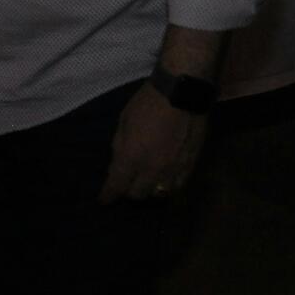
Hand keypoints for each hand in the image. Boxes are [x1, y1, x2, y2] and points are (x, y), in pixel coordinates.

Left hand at [99, 81, 206, 203]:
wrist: (181, 94)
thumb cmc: (147, 103)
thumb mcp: (124, 121)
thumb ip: (120, 146)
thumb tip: (118, 164)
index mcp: (132, 156)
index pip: (117, 184)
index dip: (109, 195)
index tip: (104, 200)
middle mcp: (153, 169)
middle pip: (138, 194)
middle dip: (128, 191)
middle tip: (125, 183)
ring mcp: (173, 170)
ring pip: (158, 194)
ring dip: (149, 190)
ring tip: (145, 181)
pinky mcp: (190, 167)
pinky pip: (177, 187)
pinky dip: (167, 186)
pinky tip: (163, 179)